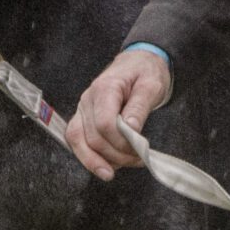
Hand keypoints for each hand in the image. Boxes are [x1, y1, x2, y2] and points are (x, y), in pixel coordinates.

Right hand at [65, 48, 172, 179]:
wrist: (137, 63)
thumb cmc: (145, 73)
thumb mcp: (151, 86)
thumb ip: (140, 107)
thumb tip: (131, 130)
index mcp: (105, 88)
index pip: (104, 124)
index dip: (120, 143)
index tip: (140, 150)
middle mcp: (87, 99)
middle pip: (92, 137)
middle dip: (116, 155)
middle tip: (139, 160)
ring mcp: (82, 110)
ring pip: (78, 142)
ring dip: (99, 161)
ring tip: (121, 167)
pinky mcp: (82, 119)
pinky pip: (77, 142)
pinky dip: (90, 157)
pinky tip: (107, 166)